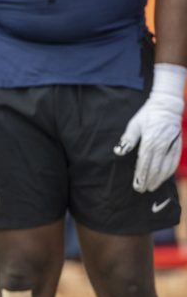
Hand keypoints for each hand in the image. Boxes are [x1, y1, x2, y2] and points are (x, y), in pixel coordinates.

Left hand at [114, 63, 185, 192]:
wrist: (167, 106)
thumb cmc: (147, 115)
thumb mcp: (134, 124)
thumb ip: (128, 139)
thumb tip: (118, 151)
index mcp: (150, 141)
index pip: (144, 163)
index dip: (140, 176)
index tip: (136, 185)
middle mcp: (162, 145)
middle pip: (155, 168)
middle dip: (148, 180)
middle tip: (142, 190)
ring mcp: (172, 146)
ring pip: (166, 167)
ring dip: (159, 179)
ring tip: (152, 187)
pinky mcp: (178, 145)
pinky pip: (174, 162)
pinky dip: (169, 171)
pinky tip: (164, 177)